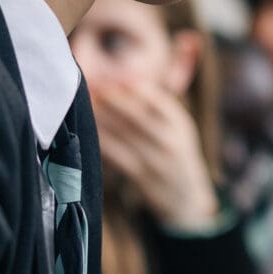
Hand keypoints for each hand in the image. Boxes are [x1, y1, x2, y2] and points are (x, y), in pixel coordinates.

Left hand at [91, 81, 219, 231]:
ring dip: (101, 115)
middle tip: (89, 82)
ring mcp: (157, 160)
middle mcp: (172, 140)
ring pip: (124, 133)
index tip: (110, 74)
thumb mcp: (178, 129)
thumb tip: (125, 80)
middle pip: (137, 114)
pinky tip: (88, 129)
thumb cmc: (175, 156)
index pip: (156, 99)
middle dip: (112, 97)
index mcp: (181, 123)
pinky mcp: (142, 177)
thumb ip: (157, 108)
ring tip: (85, 100)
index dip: (132, 85)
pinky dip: (103, 140)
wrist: (187, 198)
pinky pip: (117, 155)